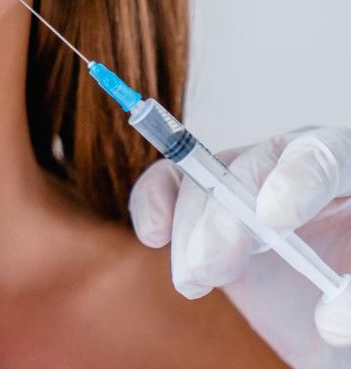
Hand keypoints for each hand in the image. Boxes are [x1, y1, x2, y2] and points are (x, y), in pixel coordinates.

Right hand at [129, 125, 350, 367]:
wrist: (332, 330)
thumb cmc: (350, 296)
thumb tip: (328, 319)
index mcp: (350, 179)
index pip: (327, 155)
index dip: (299, 178)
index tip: (276, 218)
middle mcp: (297, 173)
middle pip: (256, 167)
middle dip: (227, 214)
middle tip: (212, 261)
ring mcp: (250, 187)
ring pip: (207, 181)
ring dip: (193, 229)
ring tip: (197, 279)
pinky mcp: (211, 208)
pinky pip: (172, 182)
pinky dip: (154, 201)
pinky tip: (154, 234)